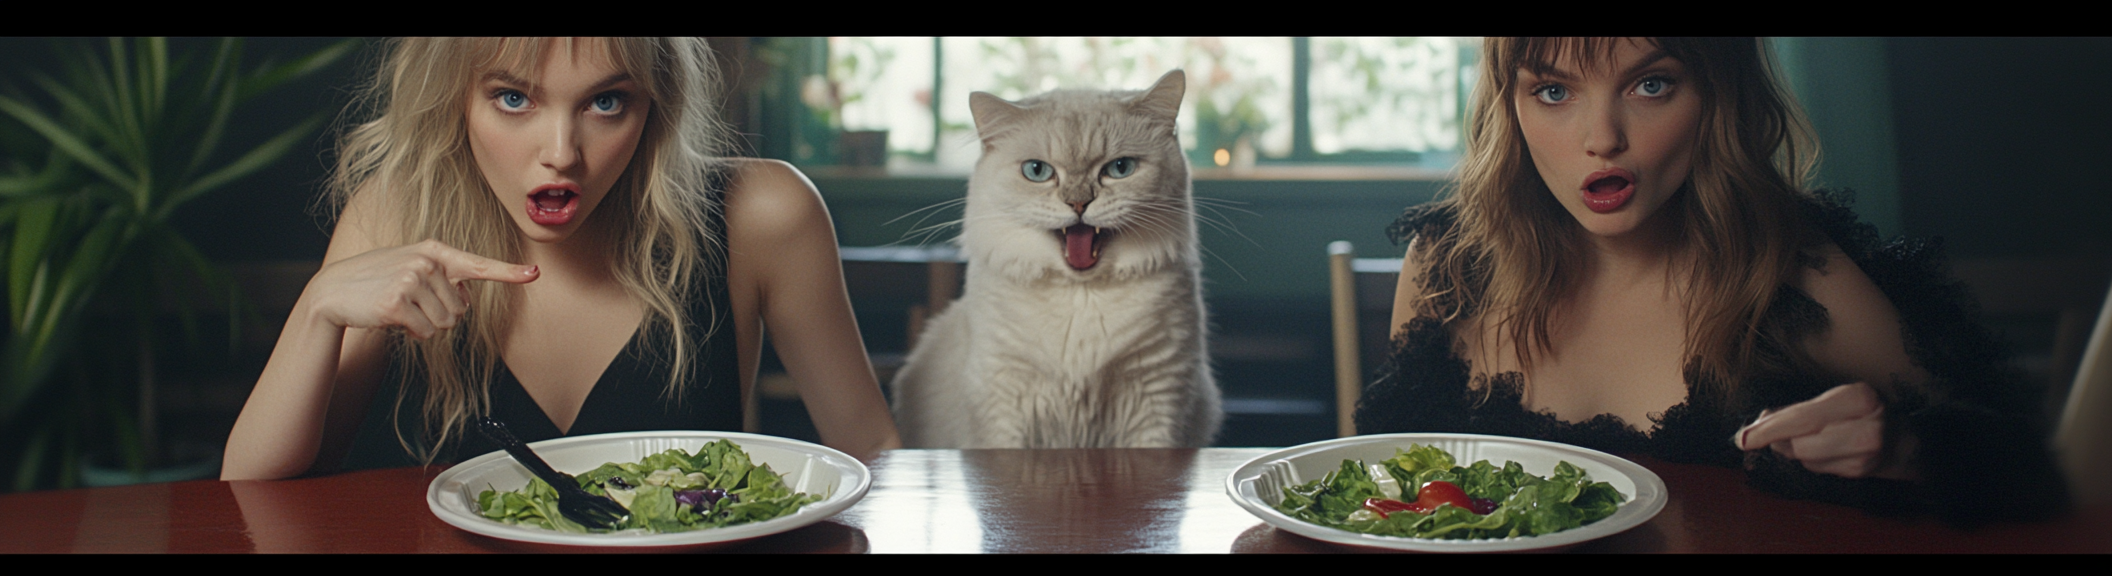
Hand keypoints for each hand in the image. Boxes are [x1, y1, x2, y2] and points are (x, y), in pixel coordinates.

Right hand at [304, 239, 538, 338]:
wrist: (334, 291)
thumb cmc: (377, 281)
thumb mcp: (411, 269)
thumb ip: (442, 279)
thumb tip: (464, 304)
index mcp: (434, 251)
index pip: (479, 265)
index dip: (509, 272)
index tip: (533, 273)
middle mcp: (426, 262)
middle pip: (461, 310)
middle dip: (440, 315)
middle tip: (412, 304)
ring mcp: (411, 280)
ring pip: (446, 324)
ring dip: (426, 325)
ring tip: (401, 308)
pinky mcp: (397, 302)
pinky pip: (426, 332)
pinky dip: (413, 333)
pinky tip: (392, 317)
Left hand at [1734, 382, 1912, 479]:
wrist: (1901, 437)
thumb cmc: (1858, 412)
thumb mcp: (1831, 400)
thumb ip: (1794, 410)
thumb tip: (1758, 421)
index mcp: (1858, 399)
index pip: (1802, 418)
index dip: (1768, 429)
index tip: (1742, 438)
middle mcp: (1866, 427)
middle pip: (1800, 444)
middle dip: (1779, 441)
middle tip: (1767, 436)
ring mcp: (1866, 454)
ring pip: (1806, 458)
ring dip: (1795, 451)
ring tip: (1809, 438)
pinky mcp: (1861, 472)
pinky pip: (1817, 468)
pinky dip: (1811, 460)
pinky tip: (1825, 449)